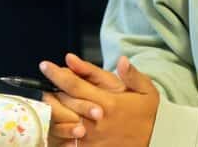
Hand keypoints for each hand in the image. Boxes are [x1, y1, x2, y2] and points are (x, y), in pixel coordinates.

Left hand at [40, 55, 159, 146]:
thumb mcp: (145, 89)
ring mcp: (91, 137)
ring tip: (45, 102)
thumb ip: (131, 74)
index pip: (76, 85)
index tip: (45, 65)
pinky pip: (68, 141)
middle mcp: (96, 120)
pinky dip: (59, 131)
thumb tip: (121, 59)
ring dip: (51, 110)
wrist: (155, 140)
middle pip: (64, 103)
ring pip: (62, 122)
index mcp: (108, 102)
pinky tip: (54, 123)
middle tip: (42, 84)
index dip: (57, 74)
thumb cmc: (149, 113)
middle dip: (49, 91)